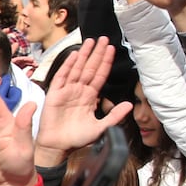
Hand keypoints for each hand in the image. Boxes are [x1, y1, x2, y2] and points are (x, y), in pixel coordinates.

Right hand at [31, 37, 132, 164]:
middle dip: (97, 53)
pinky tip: (75, 55)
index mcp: (90, 97)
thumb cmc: (77, 139)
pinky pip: (62, 77)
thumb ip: (114, 116)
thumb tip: (129, 104)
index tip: (112, 49)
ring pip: (77, 68)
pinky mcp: (55, 94)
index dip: (105, 62)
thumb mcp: (101, 128)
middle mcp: (79, 91)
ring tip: (91, 41)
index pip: (99, 75)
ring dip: (84, 55)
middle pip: (90, 68)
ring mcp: (67, 91)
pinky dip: (68, 66)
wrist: (58, 147)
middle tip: (104, 39)